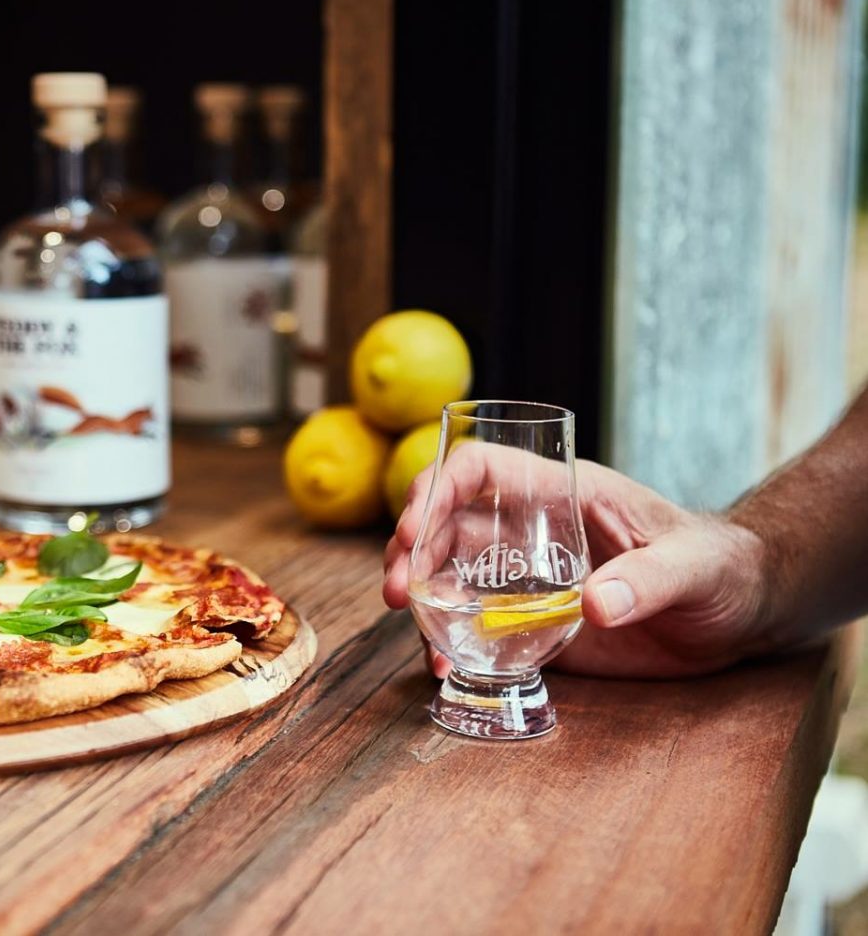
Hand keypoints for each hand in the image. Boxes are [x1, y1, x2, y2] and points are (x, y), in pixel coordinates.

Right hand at [383, 453, 773, 678]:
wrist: (738, 612)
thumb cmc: (722, 568)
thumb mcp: (694, 568)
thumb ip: (650, 581)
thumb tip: (597, 604)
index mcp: (562, 494)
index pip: (480, 469)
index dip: (436, 488)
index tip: (414, 528)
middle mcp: (531, 530)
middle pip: (447, 522)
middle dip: (410, 548)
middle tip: (398, 589)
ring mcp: (527, 577)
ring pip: (449, 572)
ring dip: (419, 592)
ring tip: (410, 622)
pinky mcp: (533, 622)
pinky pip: (474, 625)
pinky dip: (449, 641)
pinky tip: (443, 666)